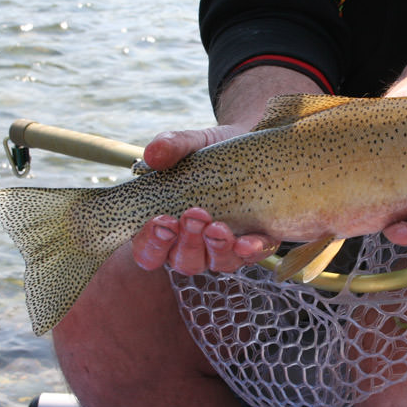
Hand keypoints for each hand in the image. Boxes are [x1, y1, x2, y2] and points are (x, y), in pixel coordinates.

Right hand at [130, 65, 322, 275]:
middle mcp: (194, 245)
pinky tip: (249, 242)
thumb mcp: (192, 144)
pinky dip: (251, 251)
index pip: (150, 252)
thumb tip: (152, 155)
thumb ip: (171, 146)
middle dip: (188, 242)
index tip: (162, 221)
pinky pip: (254, 255)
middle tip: (194, 215)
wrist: (252, 143)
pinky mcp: (256, 242)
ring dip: (217, 249)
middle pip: (184, 262)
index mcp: (168, 228)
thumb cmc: (211, 151)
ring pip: (217, 263)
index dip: (152, 244)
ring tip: (218, 228)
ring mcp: (226, 247)